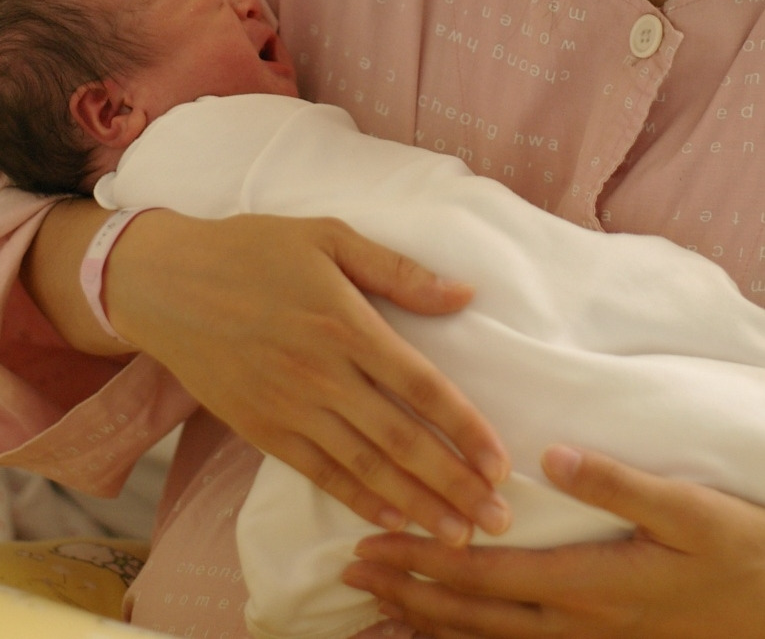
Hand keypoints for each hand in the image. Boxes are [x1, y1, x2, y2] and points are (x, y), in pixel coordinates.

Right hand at [105, 210, 510, 542]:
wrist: (166, 284)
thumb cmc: (250, 251)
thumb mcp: (326, 236)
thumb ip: (396, 269)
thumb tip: (464, 294)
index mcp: (346, 324)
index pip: (422, 386)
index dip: (465, 428)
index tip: (500, 462)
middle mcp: (322, 374)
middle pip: (402, 439)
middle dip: (455, 483)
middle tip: (499, 518)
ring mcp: (288, 406)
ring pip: (365, 466)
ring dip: (417, 504)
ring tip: (460, 535)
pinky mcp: (259, 428)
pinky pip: (317, 472)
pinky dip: (357, 499)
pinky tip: (392, 520)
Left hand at [344, 445, 764, 637]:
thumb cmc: (736, 557)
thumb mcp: (688, 511)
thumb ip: (616, 483)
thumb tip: (551, 456)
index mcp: (586, 583)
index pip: (482, 573)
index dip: (421, 561)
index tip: (371, 546)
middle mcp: (572, 622)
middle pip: (468, 613)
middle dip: (404, 592)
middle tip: (351, 575)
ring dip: (423, 624)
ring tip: (374, 609)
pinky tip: (435, 638)